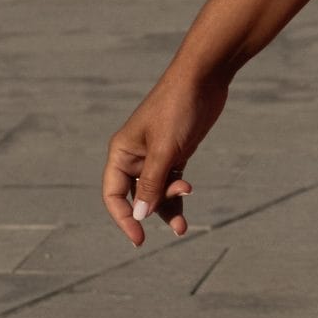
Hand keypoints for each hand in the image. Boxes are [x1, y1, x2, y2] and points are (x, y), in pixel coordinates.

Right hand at [101, 67, 231, 246]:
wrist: (203, 78)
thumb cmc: (178, 108)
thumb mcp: (164, 149)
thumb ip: (151, 183)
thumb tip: (140, 215)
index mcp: (121, 152)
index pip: (113, 195)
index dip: (124, 218)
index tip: (139, 238)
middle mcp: (134, 156)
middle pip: (137, 196)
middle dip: (154, 212)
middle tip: (178, 227)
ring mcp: (155, 154)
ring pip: (156, 191)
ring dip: (168, 207)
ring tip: (183, 226)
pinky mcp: (175, 152)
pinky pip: (171, 181)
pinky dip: (177, 193)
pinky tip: (188, 196)